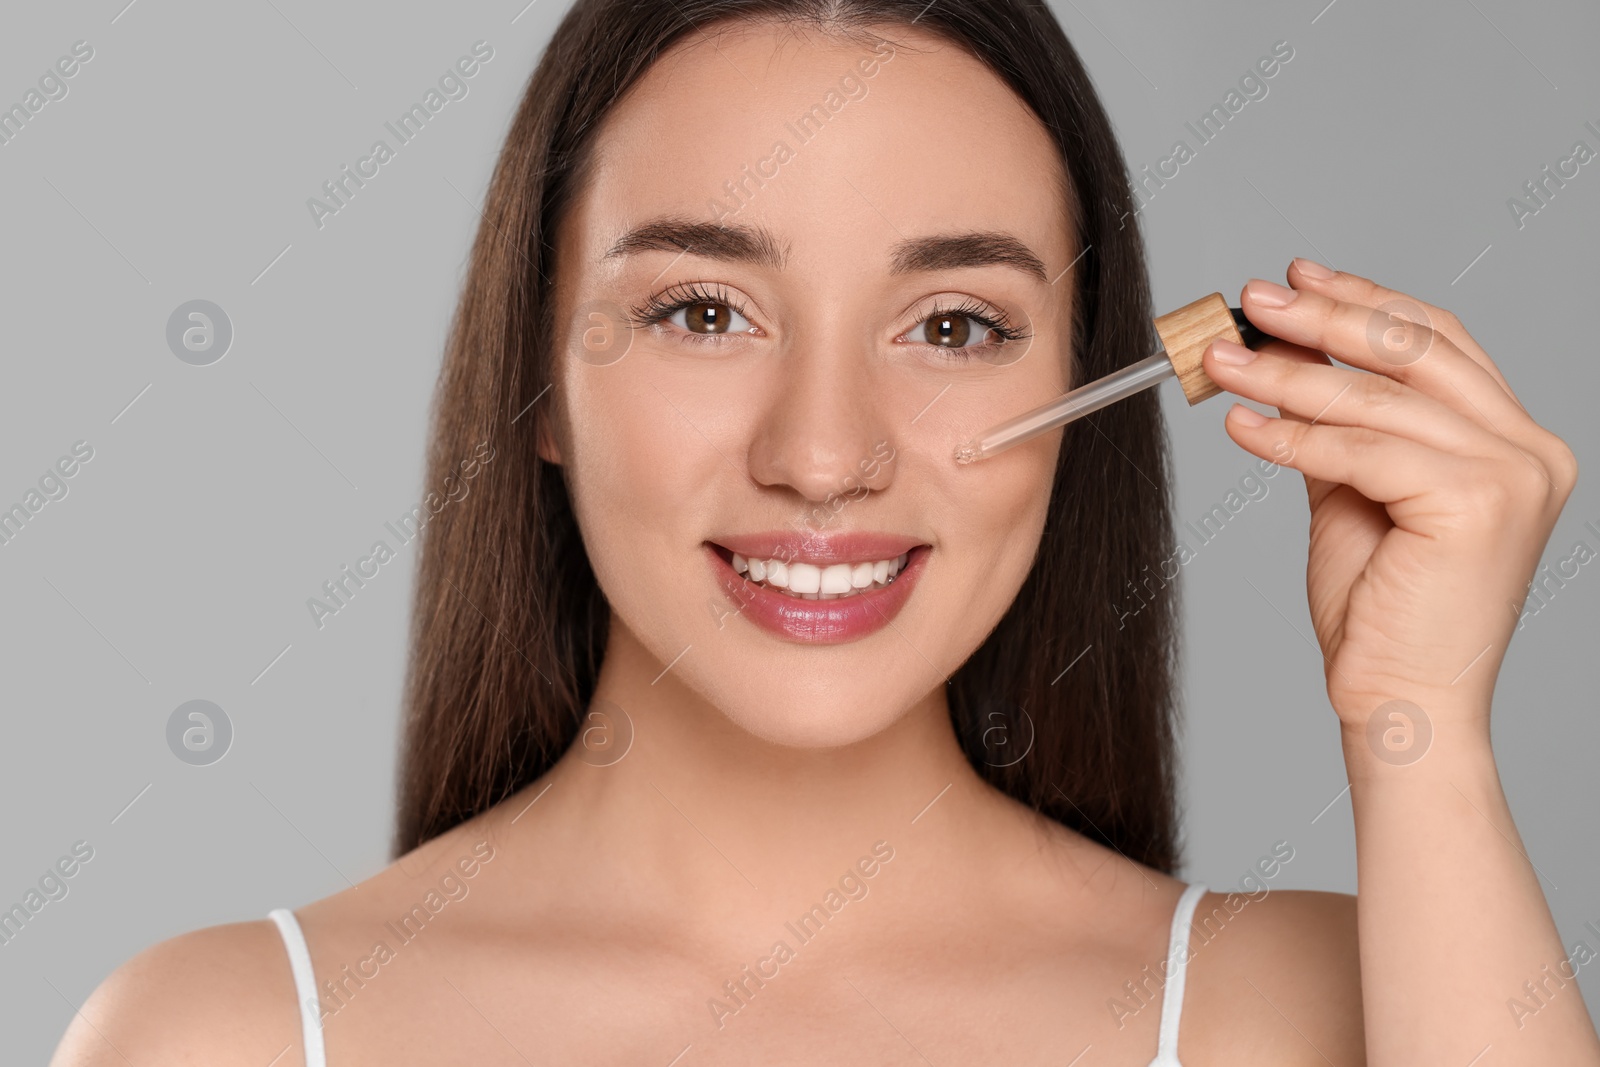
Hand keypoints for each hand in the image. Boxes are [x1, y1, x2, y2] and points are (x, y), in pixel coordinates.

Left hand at [1200, 260, 1577, 733]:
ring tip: (1221, 360)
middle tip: (1249, 301)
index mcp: (1514, 440)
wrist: (1398, 702)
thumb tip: (1289, 351)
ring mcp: (1512, 474)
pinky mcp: (1476, 503)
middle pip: (1411, 352)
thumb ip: (1339, 425)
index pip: (1436, 343)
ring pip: (1375, 398)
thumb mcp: (1354, 493)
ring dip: (1284, 372)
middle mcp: (1529, 448)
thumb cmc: (1380, 612)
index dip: (1364, 301)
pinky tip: (1242, 424)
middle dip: (1321, 316)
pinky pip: (1359, 450)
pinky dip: (1291, 433)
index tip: (1297, 277)